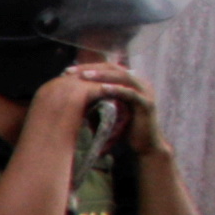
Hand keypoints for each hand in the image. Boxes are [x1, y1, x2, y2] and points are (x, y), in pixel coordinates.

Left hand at [28, 55, 157, 155]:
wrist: (144, 146)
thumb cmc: (124, 129)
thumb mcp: (107, 111)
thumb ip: (97, 101)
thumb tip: (71, 96)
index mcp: (130, 83)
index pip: (107, 68)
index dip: (88, 67)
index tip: (67, 71)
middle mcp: (139, 84)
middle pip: (114, 68)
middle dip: (91, 68)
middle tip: (71, 71)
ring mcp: (145, 93)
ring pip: (123, 77)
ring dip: (102, 75)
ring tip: (84, 76)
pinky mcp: (147, 104)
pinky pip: (131, 94)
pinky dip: (116, 90)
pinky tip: (103, 89)